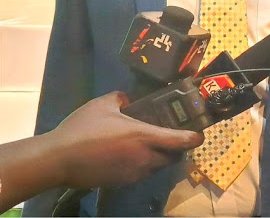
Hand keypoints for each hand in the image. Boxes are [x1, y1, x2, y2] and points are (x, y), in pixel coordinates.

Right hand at [49, 92, 203, 188]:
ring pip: (157, 167)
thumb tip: (129, 99)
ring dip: (160, 157)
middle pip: (172, 157)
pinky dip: (144, 165)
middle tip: (173, 136)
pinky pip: (142, 173)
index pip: (179, 140)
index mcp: (144, 137)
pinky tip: (132, 155)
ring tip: (153, 144)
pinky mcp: (122, 182)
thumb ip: (122, 98)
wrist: (58, 160)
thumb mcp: (104, 104)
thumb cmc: (82, 129)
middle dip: (177, 148)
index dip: (194, 138)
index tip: (200, 134)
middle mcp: (144, 158)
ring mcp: (133, 173)